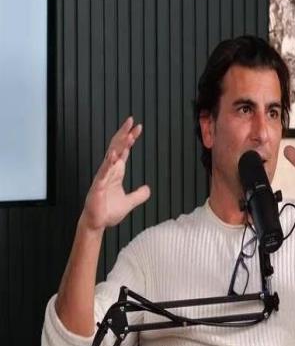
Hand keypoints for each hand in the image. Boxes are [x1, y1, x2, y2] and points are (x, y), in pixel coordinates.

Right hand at [81, 117, 149, 231]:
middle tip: (132, 121)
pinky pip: (103, 173)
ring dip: (119, 146)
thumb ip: (139, 195)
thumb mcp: (129, 202)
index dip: (129, 139)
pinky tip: (114, 156)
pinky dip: (109, 164)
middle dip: (124, 134)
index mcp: (115, 172)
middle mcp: (108, 171)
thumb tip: (148, 189)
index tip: (137, 128)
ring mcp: (103, 177)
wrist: (97, 223)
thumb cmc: (107, 211)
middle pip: (116, 148)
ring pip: (111, 157)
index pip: (123, 150)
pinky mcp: (98, 187)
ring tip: (128, 135)